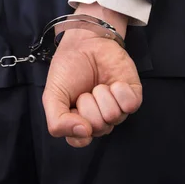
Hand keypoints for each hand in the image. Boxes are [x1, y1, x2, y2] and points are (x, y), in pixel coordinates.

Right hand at [42, 18, 142, 147]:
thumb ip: (57, 122)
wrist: (84, 43)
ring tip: (97, 85)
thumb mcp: (52, 96)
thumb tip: (83, 133)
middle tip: (84, 91)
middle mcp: (100, 121)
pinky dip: (119, 90)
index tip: (72, 107)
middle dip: (88, 104)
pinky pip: (130, 105)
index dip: (75, 125)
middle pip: (98, 128)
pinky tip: (113, 82)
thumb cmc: (68, 70)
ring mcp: (117, 111)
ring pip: (113, 116)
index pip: (80, 141)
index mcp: (79, 124)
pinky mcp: (132, 97)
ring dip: (101, 95)